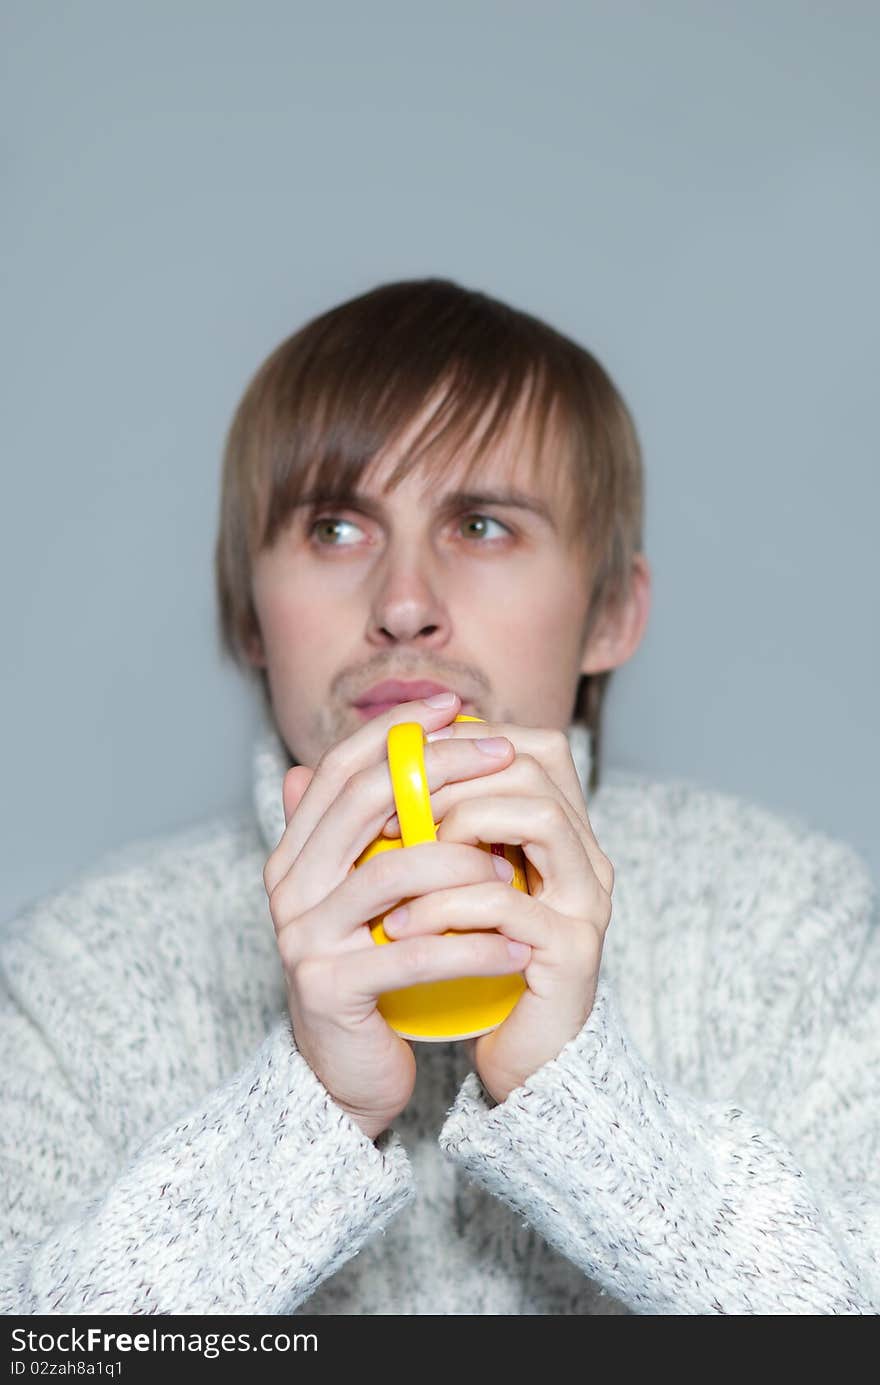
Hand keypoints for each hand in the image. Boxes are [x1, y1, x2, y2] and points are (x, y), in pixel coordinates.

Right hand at [262, 694, 525, 1140]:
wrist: (344, 1075)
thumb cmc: (368, 974)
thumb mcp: (363, 897)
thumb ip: (361, 834)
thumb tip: (353, 758)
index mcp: (294, 855)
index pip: (342, 768)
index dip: (399, 729)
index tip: (458, 706)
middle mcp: (288, 887)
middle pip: (366, 801)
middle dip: (442, 769)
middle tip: (506, 756)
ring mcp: (303, 937)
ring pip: (394, 872)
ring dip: (465, 862)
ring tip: (518, 869)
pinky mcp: (329, 987)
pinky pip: (415, 952)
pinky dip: (474, 947)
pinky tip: (520, 946)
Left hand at [381, 720, 613, 1104]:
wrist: (523, 1060)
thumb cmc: (476, 966)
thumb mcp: (440, 884)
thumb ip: (405, 827)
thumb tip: (324, 768)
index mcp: (560, 834)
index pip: (534, 747)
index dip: (467, 743)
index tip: (401, 771)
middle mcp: (585, 856)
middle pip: (534, 770)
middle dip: (451, 782)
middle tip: (387, 816)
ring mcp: (585, 901)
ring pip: (539, 818)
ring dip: (458, 830)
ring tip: (396, 865)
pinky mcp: (572, 950)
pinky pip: (507, 903)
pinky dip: (445, 906)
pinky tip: (398, 927)